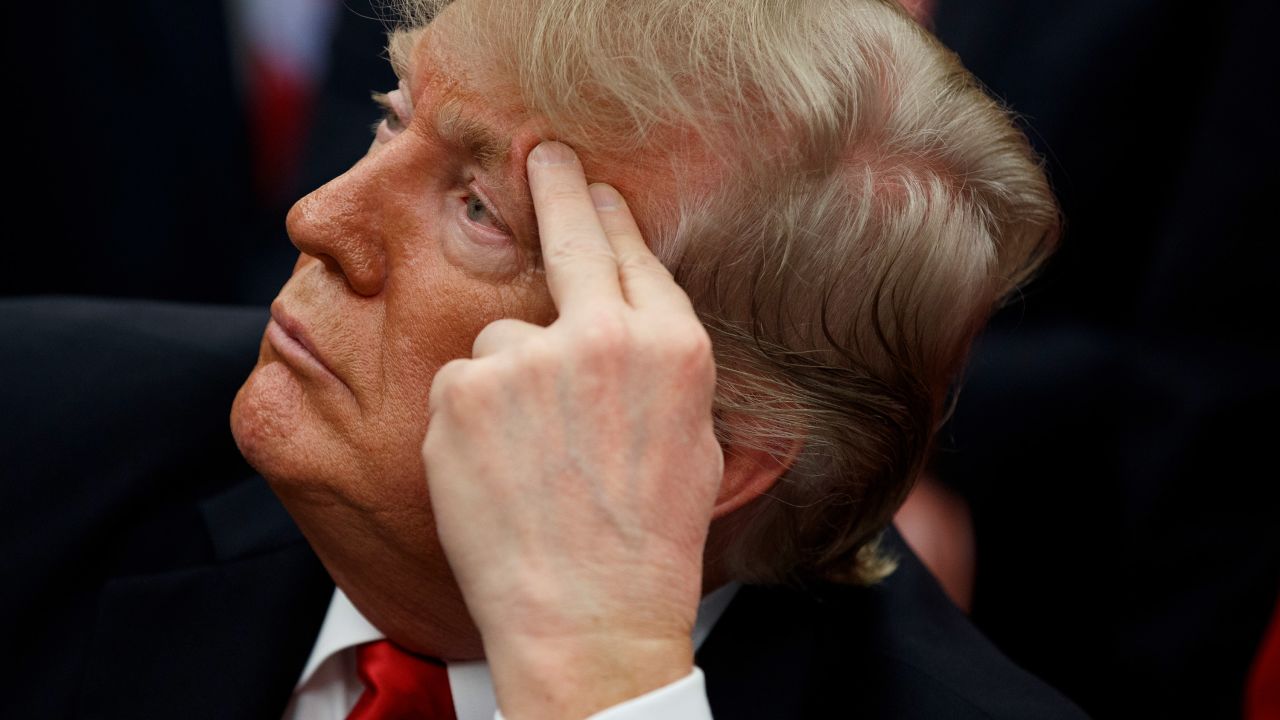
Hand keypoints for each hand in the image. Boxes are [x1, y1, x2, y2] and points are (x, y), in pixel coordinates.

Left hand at [421, 141, 722, 718]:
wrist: (587, 619)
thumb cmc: (647, 546)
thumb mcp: (694, 446)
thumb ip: (658, 369)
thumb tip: (626, 325)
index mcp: (673, 349)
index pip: (635, 256)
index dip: (609, 217)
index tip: (590, 189)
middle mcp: (604, 337)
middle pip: (572, 238)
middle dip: (560, 188)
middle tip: (546, 153)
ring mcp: (527, 357)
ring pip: (502, 335)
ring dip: (508, 378)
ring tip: (528, 460)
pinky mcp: (464, 389)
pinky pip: (463, 382)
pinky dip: (470, 418)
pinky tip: (494, 472)